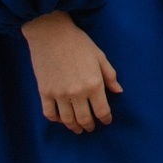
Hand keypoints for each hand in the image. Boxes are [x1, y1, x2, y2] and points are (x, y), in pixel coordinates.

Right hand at [23, 11, 121, 132]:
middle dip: (89, 126)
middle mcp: (77, 92)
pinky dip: (56, 119)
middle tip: (91, 128)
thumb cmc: (78, 42)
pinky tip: (61, 119)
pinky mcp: (45, 92)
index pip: (102, 111)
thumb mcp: (100, 56)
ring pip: (67, 120)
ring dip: (74, 127)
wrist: (51, 33)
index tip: (106, 120)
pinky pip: (50, 114)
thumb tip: (118, 91)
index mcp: (94, 84)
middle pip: (84, 119)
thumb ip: (110, 75)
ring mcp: (59, 94)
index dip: (105, 118)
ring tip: (77, 128)